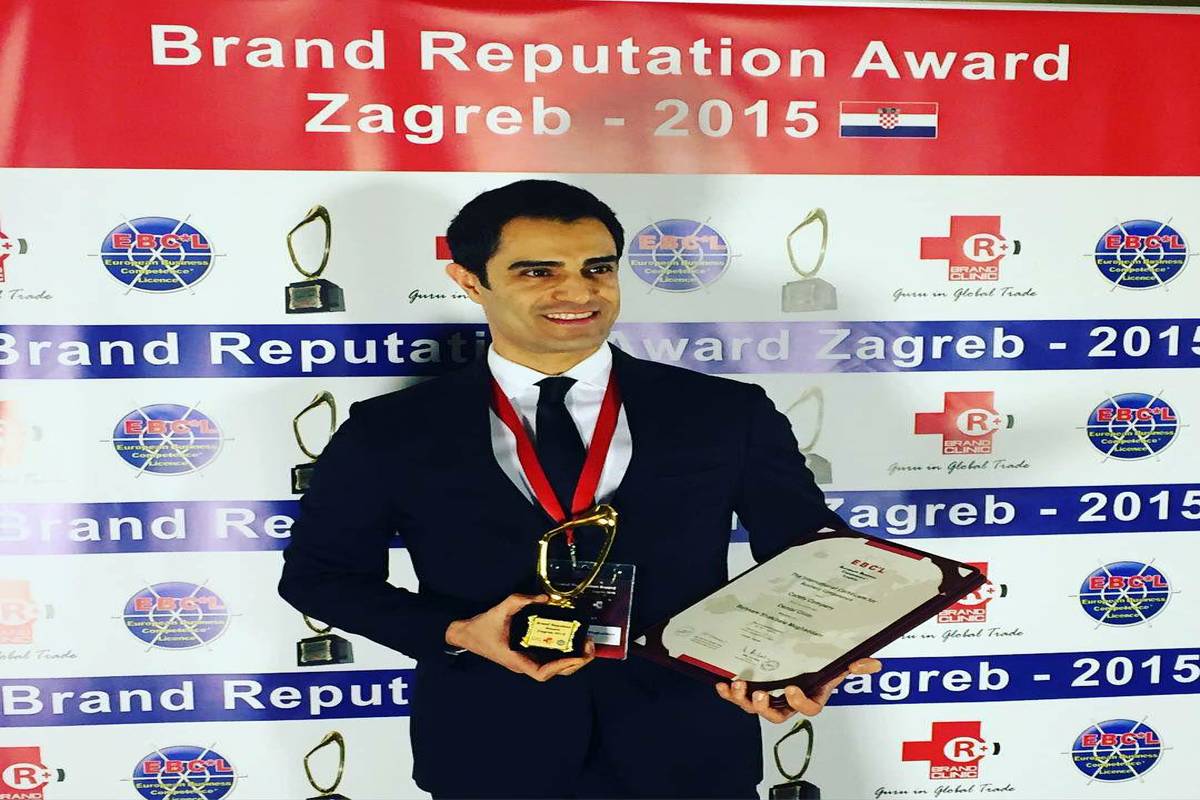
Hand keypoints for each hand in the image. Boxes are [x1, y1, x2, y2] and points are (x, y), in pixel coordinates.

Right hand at [444, 592, 595, 681]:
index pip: (542, 673)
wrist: (465, 633)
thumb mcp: (501, 609)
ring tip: (586, 644)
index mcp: (516, 660)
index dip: (560, 666)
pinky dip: (562, 652)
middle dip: (575, 663)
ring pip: (553, 667)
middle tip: (589, 647)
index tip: (575, 655)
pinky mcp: (526, 654)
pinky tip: (571, 641)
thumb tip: (545, 598)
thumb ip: (521, 600)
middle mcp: (523, 664)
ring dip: (572, 659)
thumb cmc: (481, 627)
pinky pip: (548, 658)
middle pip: (554, 672)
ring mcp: (525, 660)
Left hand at [714, 657, 882, 722]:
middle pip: (776, 715)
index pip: (808, 709)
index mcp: (810, 696)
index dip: (799, 703)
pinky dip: (729, 693)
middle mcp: (788, 701)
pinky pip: (740, 697)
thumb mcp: (838, 662)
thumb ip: (855, 664)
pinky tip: (720, 683)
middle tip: (759, 694)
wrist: (802, 655)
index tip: (791, 689)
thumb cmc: (819, 663)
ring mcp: (769, 697)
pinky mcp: (752, 690)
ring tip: (736, 686)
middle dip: (765, 707)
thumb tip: (871, 663)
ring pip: (754, 707)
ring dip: (743, 700)